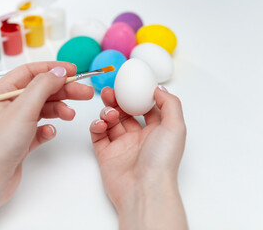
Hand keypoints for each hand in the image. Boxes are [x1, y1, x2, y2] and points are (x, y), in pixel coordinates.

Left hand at [0, 61, 93, 203]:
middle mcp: (7, 105)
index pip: (30, 72)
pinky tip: (49, 133)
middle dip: (63, 90)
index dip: (53, 69)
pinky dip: (47, 129)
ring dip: (58, 110)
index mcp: (1, 92)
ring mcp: (14, 124)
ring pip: (42, 109)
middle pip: (41, 90)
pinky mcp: (21, 140)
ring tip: (71, 115)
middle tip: (86, 93)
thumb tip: (59, 72)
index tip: (74, 71)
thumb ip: (43, 86)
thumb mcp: (23, 109)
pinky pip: (39, 129)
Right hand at [90, 86, 187, 229]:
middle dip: (117, 100)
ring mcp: (122, 146)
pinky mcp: (106, 154)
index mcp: (157, 131)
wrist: (144, 189)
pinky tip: (100, 124)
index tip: (129, 84)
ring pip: (110, 122)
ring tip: (109, 113)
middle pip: (125, 112)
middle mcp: (139, 138)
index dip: (137, 95)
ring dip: (107, 112)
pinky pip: (98, 135)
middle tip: (110, 92)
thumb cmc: (162, 161)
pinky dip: (96, 126)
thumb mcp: (175, 127)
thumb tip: (158, 89)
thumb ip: (169, 104)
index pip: (146, 108)